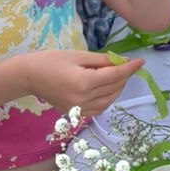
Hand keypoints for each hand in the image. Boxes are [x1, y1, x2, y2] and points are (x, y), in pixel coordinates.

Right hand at [16, 48, 144, 119]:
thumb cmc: (50, 60)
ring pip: (108, 101)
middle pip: (113, 88)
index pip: (114, 75)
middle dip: (124, 76)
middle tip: (126, 65)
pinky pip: (98, 109)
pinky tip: (107, 89)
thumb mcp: (77, 56)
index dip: (129, 68)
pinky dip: (107, 99)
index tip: (141, 62)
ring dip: (117, 89)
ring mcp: (79, 109)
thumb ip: (101, 60)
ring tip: (118, 76)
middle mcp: (83, 99)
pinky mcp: (75, 114)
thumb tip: (122, 62)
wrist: (28, 76)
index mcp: (83, 82)